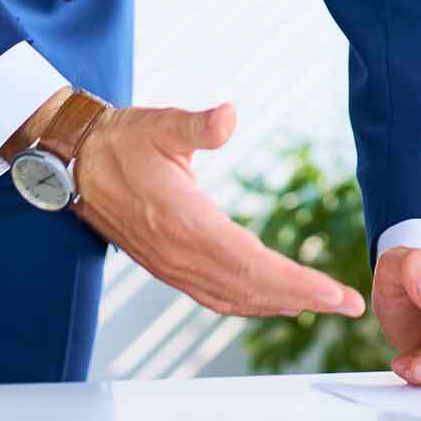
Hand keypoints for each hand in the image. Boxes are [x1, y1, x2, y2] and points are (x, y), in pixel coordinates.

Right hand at [71, 102, 365, 317]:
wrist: (75, 164)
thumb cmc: (120, 141)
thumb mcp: (160, 122)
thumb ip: (198, 124)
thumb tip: (229, 115)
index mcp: (183, 221)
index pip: (252, 264)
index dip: (297, 282)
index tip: (334, 293)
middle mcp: (178, 253)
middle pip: (250, 289)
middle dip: (302, 298)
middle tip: (345, 305)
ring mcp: (171, 265)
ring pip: (233, 299)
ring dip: (277, 305)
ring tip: (318, 304)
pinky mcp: (166, 267)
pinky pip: (213, 297)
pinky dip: (248, 304)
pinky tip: (269, 301)